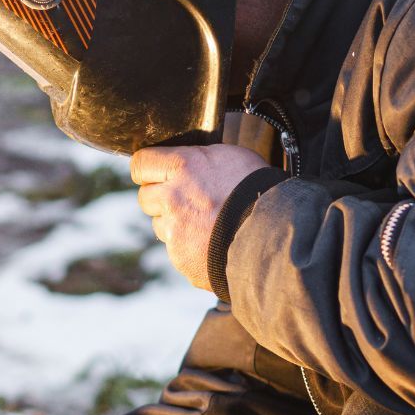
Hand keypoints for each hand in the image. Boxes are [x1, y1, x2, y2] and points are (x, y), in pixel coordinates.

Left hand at [131, 144, 271, 291]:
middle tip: (185, 199)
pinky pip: (175, 249)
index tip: (152, 173)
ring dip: (174, 223)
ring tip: (205, 223)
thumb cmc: (258, 189)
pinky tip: (211, 241)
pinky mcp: (180, 257)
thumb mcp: (231, 157)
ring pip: (159, 224)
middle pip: (145, 196)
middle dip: (161, 198)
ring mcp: (174, 230)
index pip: (140, 163)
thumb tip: (185, 161)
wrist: (274, 235)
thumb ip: (198, 160)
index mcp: (183, 167)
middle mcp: (172, 197)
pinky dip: (188, 246)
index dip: (147, 169)